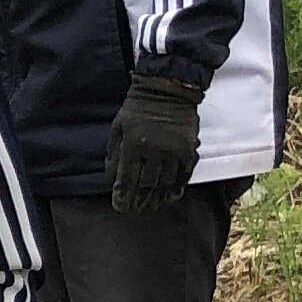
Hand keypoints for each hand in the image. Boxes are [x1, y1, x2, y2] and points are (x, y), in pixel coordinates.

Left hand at [109, 73, 202, 213]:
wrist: (167, 91)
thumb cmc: (137, 109)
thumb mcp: (117, 128)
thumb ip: (114, 153)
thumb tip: (112, 178)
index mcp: (134, 145)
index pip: (127, 178)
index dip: (123, 196)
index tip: (120, 206)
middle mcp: (155, 150)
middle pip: (147, 185)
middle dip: (138, 201)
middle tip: (134, 210)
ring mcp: (174, 151)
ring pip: (166, 183)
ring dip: (157, 198)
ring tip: (150, 207)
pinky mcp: (189, 150)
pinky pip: (184, 175)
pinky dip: (177, 189)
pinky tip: (170, 197)